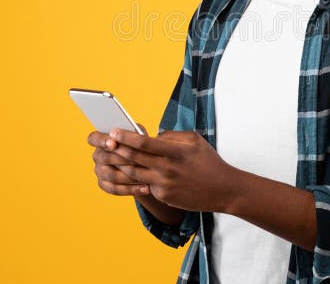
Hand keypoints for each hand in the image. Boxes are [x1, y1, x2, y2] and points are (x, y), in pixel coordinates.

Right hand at [87, 125, 150, 196]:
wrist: (144, 162)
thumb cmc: (140, 145)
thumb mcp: (139, 135)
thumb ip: (134, 134)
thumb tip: (135, 136)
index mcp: (101, 139)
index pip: (94, 138)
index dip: (101, 141)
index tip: (113, 144)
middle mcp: (98, 155)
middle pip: (105, 158)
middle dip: (123, 160)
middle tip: (138, 161)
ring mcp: (99, 171)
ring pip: (112, 175)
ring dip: (130, 176)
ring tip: (146, 176)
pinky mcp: (104, 184)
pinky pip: (115, 189)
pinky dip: (132, 189)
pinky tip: (146, 188)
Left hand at [109, 129, 239, 212]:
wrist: (223, 189)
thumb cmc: (209, 161)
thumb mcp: (194, 140)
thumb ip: (172, 136)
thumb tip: (152, 137)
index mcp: (175, 152)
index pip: (143, 143)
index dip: (126, 137)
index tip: (114, 131)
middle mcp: (167, 169)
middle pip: (134, 158)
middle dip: (117, 149)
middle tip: (106, 142)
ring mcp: (164, 185)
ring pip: (134, 173)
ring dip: (122, 164)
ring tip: (113, 156)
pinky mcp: (164, 196)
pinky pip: (146, 185)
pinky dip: (138, 177)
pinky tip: (131, 171)